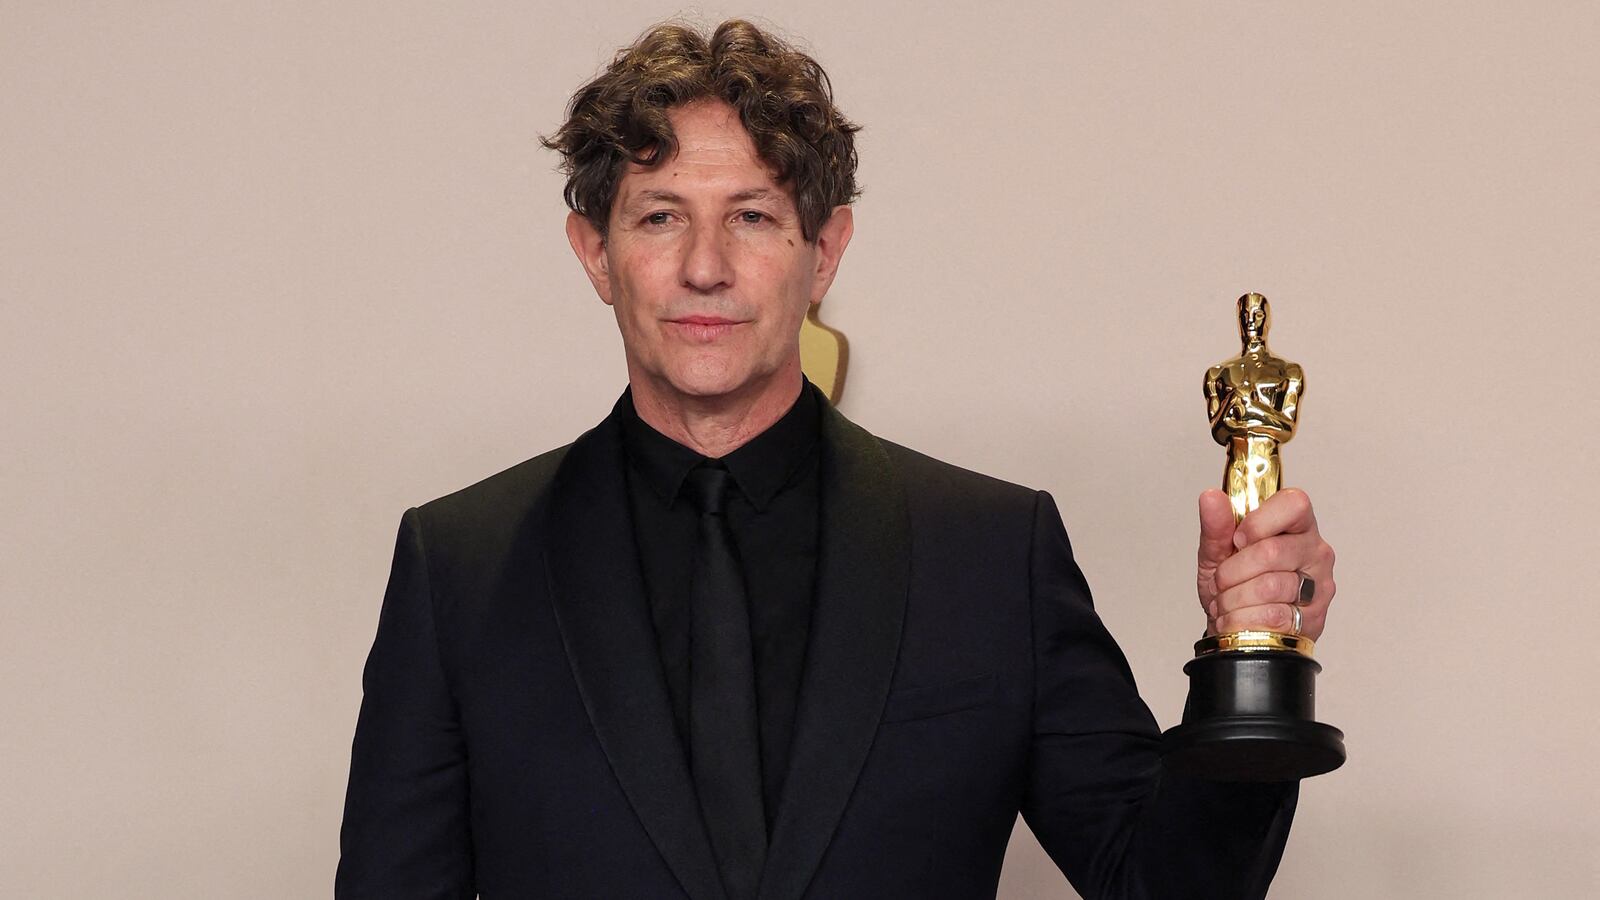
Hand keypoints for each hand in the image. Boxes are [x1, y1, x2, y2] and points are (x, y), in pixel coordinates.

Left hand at [1195, 487, 1335, 640]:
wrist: (1240, 633)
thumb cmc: (1234, 586)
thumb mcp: (1216, 553)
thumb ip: (1215, 526)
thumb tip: (1210, 497)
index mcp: (1296, 525)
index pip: (1294, 504)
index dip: (1259, 521)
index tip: (1237, 540)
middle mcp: (1314, 551)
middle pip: (1271, 551)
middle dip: (1232, 571)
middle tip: (1220, 582)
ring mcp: (1319, 585)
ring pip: (1270, 587)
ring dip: (1234, 599)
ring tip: (1226, 603)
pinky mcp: (1315, 617)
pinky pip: (1273, 616)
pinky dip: (1243, 619)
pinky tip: (1237, 618)